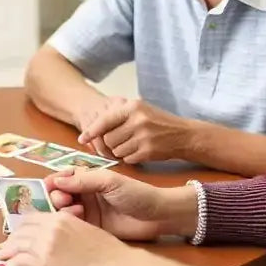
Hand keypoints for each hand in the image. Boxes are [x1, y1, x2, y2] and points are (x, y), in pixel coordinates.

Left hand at [0, 212, 131, 265]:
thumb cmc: (107, 250)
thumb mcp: (85, 228)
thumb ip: (66, 228)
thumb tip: (54, 235)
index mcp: (60, 218)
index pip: (32, 218)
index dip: (22, 227)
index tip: (17, 233)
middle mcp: (50, 228)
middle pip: (21, 230)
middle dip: (12, 239)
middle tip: (7, 246)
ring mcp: (45, 245)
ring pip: (16, 245)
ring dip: (7, 251)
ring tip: (1, 256)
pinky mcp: (44, 264)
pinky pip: (20, 262)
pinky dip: (12, 264)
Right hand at [43, 168, 197, 240]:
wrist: (156, 216)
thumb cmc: (136, 193)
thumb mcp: (109, 181)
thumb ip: (83, 180)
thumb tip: (57, 181)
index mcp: (86, 179)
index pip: (62, 178)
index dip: (53, 182)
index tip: (50, 187)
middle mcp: (83, 194)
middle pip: (58, 195)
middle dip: (56, 197)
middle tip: (64, 200)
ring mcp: (86, 212)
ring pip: (62, 211)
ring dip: (63, 210)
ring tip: (76, 210)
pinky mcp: (90, 228)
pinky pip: (72, 226)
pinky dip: (69, 223)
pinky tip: (78, 220)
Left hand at [77, 98, 195, 163]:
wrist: (184, 135)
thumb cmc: (158, 122)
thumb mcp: (140, 110)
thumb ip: (119, 114)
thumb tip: (93, 126)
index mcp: (133, 107)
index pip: (105, 120)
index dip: (91, 131)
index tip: (82, 138)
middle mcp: (138, 120)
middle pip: (108, 138)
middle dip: (111, 143)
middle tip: (121, 141)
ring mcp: (144, 136)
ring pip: (116, 150)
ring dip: (120, 151)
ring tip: (133, 144)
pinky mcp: (148, 151)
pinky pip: (127, 159)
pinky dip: (130, 158)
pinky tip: (139, 151)